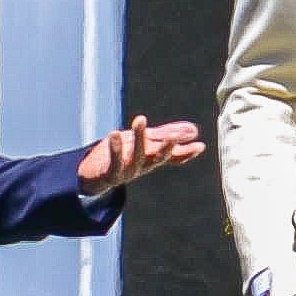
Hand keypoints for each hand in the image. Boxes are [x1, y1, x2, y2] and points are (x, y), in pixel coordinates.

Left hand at [78, 119, 208, 191]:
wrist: (95, 176)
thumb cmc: (124, 156)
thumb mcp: (145, 142)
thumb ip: (165, 135)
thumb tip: (193, 130)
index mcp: (153, 159)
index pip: (173, 157)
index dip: (186, 153)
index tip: (200, 146)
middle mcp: (143, 166)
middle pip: (157, 157)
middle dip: (166, 148)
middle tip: (174, 137)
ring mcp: (128, 171)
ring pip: (136, 156)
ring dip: (139, 138)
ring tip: (140, 119)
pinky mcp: (111, 173)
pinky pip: (114, 162)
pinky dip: (115, 149)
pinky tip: (115, 134)